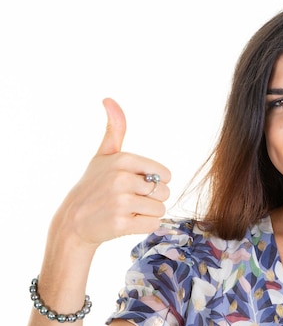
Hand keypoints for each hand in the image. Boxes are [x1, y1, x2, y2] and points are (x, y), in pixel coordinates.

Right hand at [50, 98, 170, 248]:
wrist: (73, 222)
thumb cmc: (94, 185)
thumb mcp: (103, 155)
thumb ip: (114, 129)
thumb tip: (109, 99)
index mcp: (123, 159)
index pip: (165, 174)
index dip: (154, 182)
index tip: (135, 184)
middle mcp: (122, 179)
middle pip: (165, 192)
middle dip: (152, 199)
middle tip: (129, 200)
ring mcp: (120, 202)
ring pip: (160, 209)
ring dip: (148, 213)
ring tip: (127, 211)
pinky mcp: (120, 224)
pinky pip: (153, 224)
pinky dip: (143, 226)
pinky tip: (125, 222)